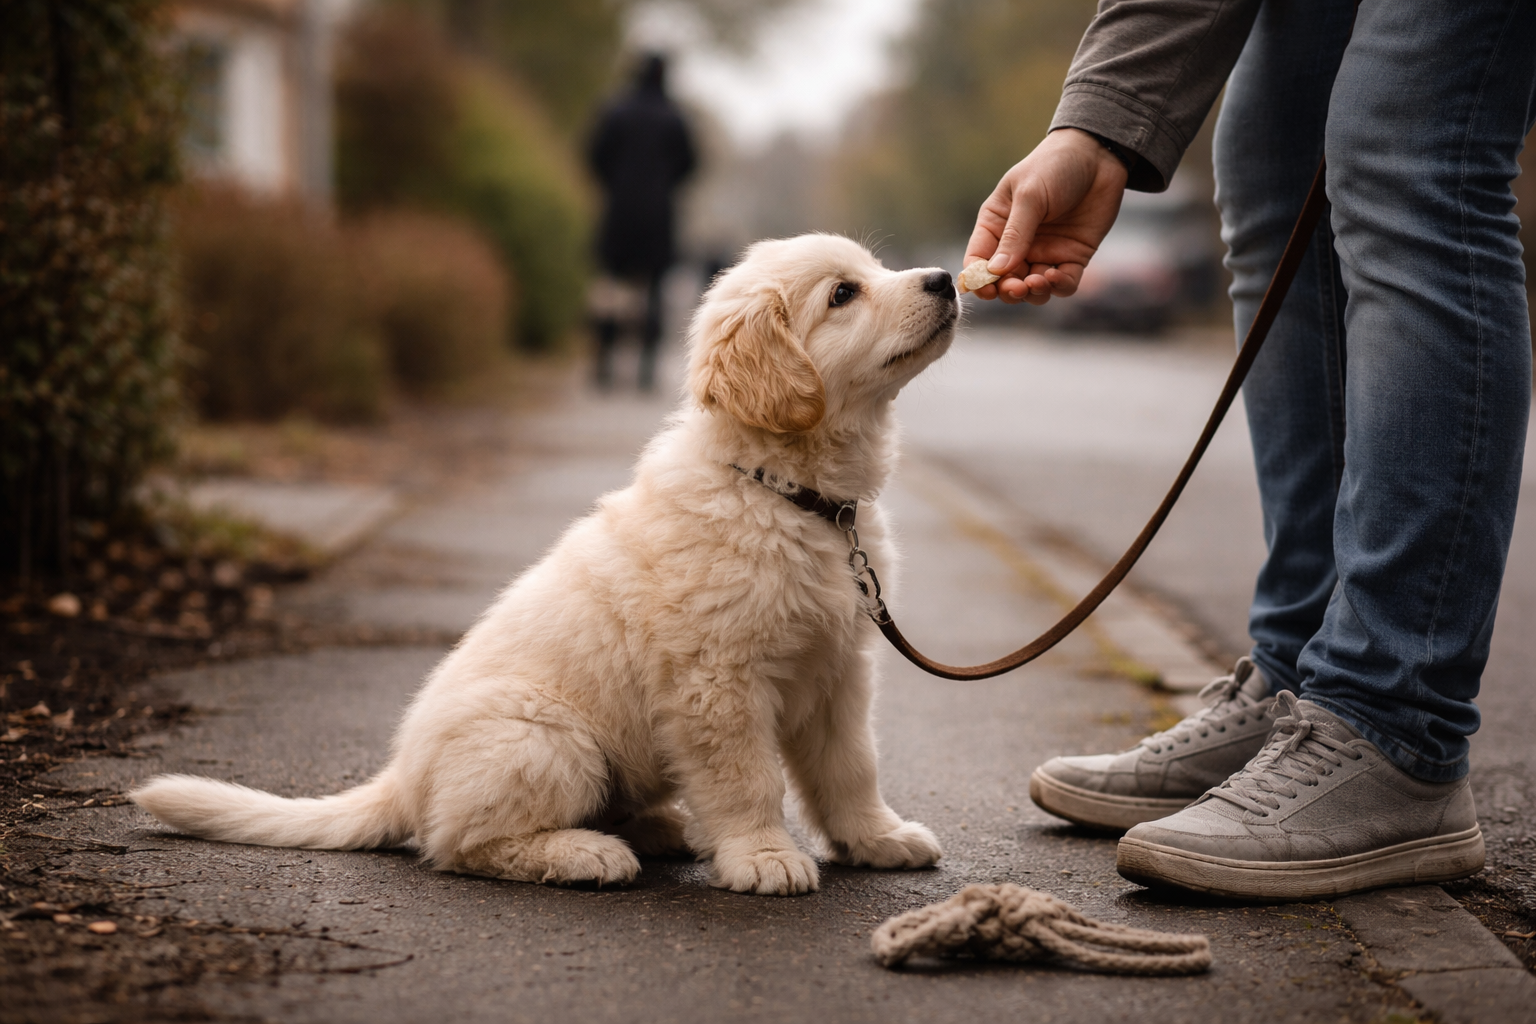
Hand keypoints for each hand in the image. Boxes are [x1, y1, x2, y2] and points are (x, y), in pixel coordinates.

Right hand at [964, 128, 1128, 304]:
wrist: (1099, 155)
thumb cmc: (1054, 166)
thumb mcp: (1030, 195)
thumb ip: (1015, 234)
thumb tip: (996, 271)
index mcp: (996, 224)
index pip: (978, 260)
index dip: (978, 279)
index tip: (986, 289)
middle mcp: (1017, 243)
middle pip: (1004, 281)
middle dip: (1007, 290)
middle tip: (1017, 287)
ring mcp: (1045, 252)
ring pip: (1032, 288)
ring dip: (1032, 293)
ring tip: (1037, 282)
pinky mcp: (1072, 257)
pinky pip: (1063, 283)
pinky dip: (1058, 287)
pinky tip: (1056, 276)